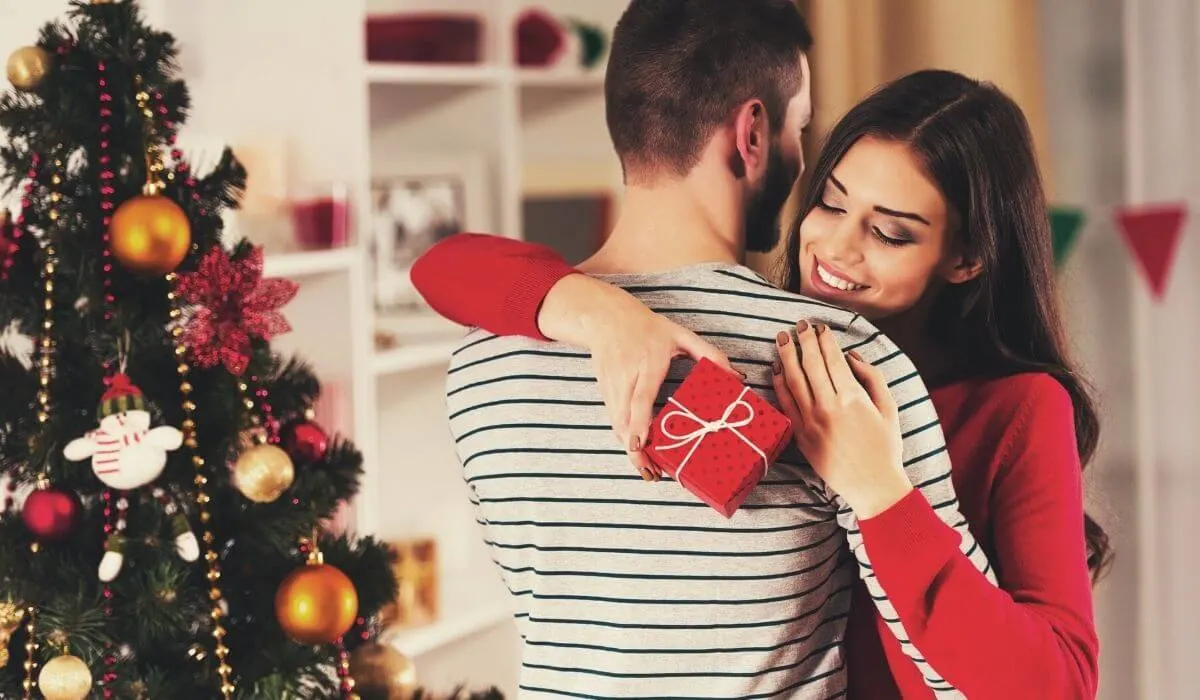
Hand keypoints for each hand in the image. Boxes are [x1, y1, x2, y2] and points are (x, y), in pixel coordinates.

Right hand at [576, 292, 738, 480]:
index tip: (640, 446)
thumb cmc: (646, 327)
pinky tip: (638, 451)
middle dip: (635, 450)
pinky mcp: (604, 392)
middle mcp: (626, 377)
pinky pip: (613, 419)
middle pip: (623, 420)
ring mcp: (612, 386)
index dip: (639, 424)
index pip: (639, 398)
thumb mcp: (680, 334)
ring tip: (648, 470)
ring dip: (629, 449)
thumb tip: (736, 378)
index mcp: (647, 363)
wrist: (605, 319)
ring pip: (616, 424)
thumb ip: (710, 354)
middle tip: (653, 473)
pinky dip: (624, 437)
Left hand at [771, 320, 911, 517]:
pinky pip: (786, 403)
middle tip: (798, 325)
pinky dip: (779, 383)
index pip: (832, 359)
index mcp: (853, 398)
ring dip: (787, 355)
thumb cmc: (885, 447)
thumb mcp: (888, 408)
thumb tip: (851, 357)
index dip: (823, 339)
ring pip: (794, 380)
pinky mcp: (800, 435)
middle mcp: (829, 407)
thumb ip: (872, 378)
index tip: (818, 326)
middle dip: (803, 340)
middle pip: (810, 364)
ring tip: (782, 338)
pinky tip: (777, 368)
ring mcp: (811, 421)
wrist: (872, 486)